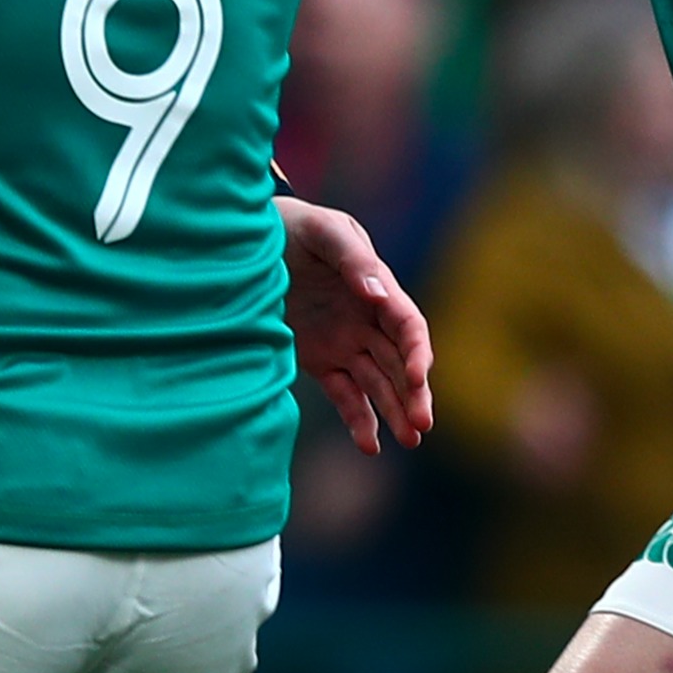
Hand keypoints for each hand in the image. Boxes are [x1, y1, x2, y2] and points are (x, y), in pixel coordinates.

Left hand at [280, 194, 432, 454]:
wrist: (250, 241)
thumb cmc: (295, 227)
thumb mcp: (324, 232)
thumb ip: (352, 259)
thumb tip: (378, 295)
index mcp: (378, 289)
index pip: (408, 327)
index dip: (417, 354)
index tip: (416, 378)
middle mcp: (369, 321)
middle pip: (401, 363)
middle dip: (414, 394)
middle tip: (422, 426)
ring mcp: (346, 343)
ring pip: (379, 385)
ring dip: (396, 413)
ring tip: (410, 441)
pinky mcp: (321, 361)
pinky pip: (345, 395)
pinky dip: (359, 420)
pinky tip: (370, 445)